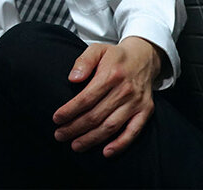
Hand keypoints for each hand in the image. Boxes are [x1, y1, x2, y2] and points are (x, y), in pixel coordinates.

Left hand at [52, 36, 162, 156]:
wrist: (144, 57)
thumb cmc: (114, 56)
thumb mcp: (97, 50)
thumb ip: (83, 61)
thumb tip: (72, 78)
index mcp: (111, 75)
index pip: (86, 98)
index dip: (70, 111)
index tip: (56, 119)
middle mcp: (125, 91)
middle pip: (96, 115)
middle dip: (75, 128)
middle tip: (59, 135)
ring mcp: (136, 103)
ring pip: (111, 126)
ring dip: (92, 139)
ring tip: (75, 145)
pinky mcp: (146, 111)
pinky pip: (133, 132)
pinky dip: (120, 144)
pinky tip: (106, 152)